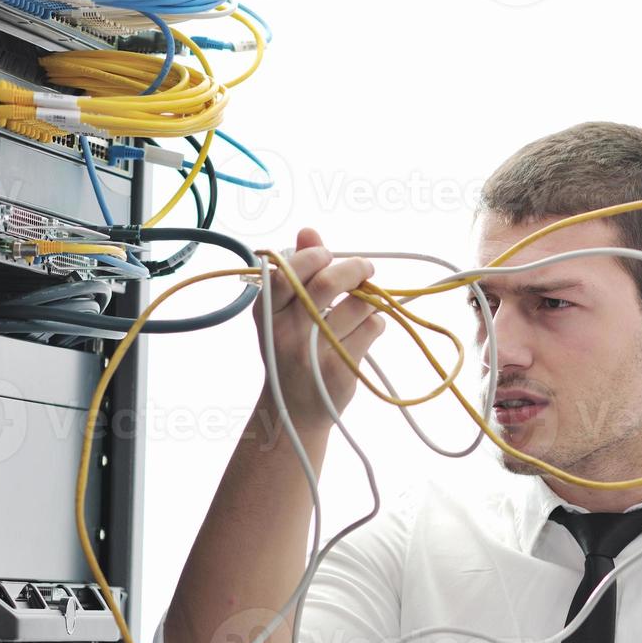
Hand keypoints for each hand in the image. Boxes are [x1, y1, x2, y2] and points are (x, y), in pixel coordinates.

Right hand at [254, 227, 385, 431]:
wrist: (293, 411)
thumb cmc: (291, 353)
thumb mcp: (284, 315)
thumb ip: (297, 273)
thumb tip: (309, 231)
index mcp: (266, 314)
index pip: (288, 271)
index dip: (314, 257)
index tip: (329, 256)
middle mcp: (286, 332)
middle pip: (329, 282)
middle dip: (355, 269)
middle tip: (367, 270)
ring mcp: (313, 353)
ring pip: (359, 304)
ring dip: (368, 302)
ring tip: (361, 310)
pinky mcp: (340, 369)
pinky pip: (372, 328)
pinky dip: (375, 324)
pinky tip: (363, 334)